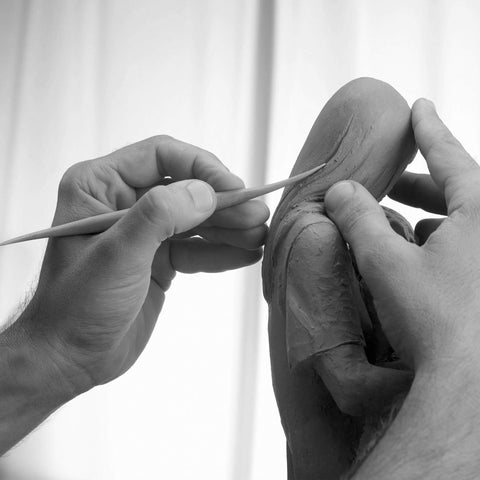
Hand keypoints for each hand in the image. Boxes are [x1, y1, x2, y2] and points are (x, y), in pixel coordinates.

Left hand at [15, 135, 268, 394]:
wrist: (69, 359)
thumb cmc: (77, 307)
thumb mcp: (117, 256)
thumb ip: (159, 217)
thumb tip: (206, 192)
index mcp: (100, 185)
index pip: (162, 156)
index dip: (202, 168)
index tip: (234, 190)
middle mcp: (123, 201)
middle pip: (185, 189)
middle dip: (223, 204)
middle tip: (258, 215)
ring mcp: (144, 231)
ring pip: (195, 219)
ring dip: (229, 227)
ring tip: (261, 236)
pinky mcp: (159, 259)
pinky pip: (196, 248)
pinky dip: (221, 251)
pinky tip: (247, 254)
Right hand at [324, 98, 479, 373]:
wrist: (471, 384)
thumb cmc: (435, 319)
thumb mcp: (385, 261)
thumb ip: (359, 218)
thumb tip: (339, 189)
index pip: (451, 155)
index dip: (428, 129)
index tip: (417, 106)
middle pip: (460, 188)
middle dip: (421, 179)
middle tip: (390, 176)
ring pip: (464, 221)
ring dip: (430, 215)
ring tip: (398, 220)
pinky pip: (467, 247)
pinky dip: (441, 242)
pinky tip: (418, 257)